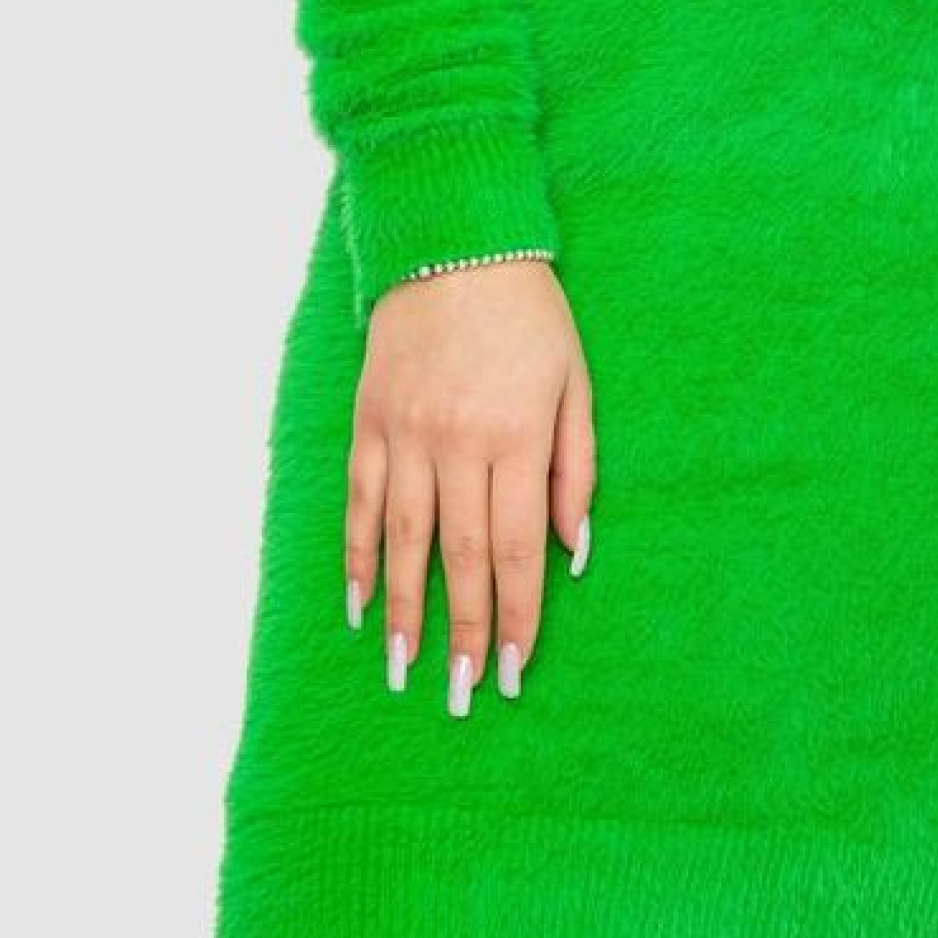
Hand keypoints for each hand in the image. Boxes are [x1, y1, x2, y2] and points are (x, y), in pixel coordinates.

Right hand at [347, 258, 596, 711]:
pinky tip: (361, 604)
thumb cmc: (530, 315)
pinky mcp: (369, 421)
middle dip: (466, 633)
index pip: (520, 547)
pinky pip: (362, 502)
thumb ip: (576, 467)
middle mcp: (459, 441)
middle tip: (465, 695)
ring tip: (405, 672)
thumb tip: (574, 550)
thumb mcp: (576, 380)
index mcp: (519, 435)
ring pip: (405, 541)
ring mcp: (407, 432)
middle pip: (462, 557)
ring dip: (405, 613)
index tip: (518, 669)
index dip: (519, 614)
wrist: (454, 242)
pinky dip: (360, 556)